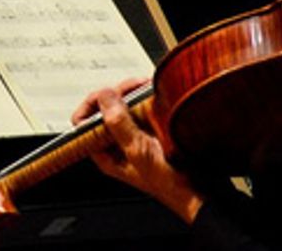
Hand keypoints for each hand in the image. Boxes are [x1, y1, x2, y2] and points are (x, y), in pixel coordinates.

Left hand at [72, 80, 203, 224]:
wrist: (198, 194)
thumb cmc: (169, 184)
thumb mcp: (139, 152)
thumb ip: (119, 125)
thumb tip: (105, 98)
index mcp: (105, 153)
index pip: (83, 123)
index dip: (91, 104)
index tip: (106, 94)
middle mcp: (117, 143)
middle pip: (105, 109)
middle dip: (117, 94)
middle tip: (133, 87)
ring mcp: (135, 136)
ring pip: (125, 106)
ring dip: (134, 93)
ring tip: (146, 87)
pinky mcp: (151, 132)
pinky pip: (143, 109)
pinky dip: (148, 99)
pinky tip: (156, 95)